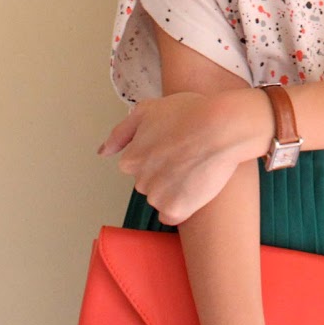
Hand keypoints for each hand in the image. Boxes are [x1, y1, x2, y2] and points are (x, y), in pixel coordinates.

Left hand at [97, 89, 269, 225]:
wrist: (220, 127)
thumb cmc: (189, 113)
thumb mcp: (148, 109)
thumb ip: (121, 133)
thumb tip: (103, 152)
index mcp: (130, 159)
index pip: (139, 165)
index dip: (160, 154)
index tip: (176, 144)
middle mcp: (139, 181)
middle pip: (150, 183)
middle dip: (166, 172)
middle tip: (188, 154)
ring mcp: (156, 197)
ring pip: (162, 198)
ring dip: (176, 189)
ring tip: (197, 168)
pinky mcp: (176, 209)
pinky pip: (173, 215)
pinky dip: (183, 206)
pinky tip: (195, 188)